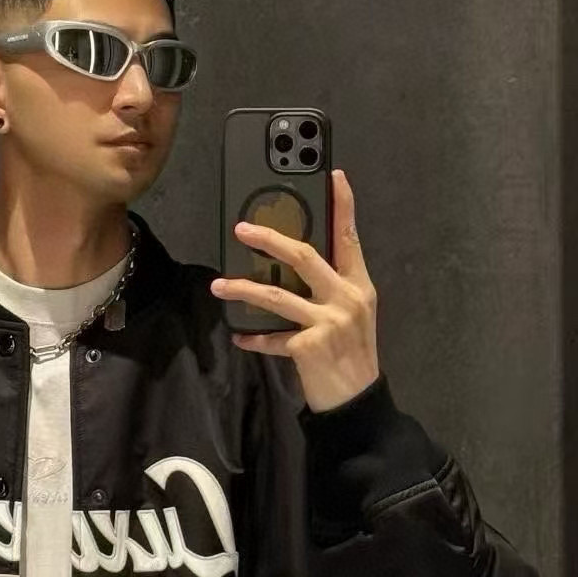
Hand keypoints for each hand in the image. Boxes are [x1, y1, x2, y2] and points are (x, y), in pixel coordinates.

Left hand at [210, 167, 380, 412]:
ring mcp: (328, 321)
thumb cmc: (351, 355)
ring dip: (243, 289)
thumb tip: (291, 267)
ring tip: (219, 285)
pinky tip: (239, 336)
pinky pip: (271, 337)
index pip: (350, 237)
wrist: (357, 401)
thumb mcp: (350, 316)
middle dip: (269, 239)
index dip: (343, 205)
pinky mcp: (309, 346)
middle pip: (304, 256)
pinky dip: (253, 338)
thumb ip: (328, 290)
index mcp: (358, 286)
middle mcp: (346, 298)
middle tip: (241, 229)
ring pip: (277, 295)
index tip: (334, 176)